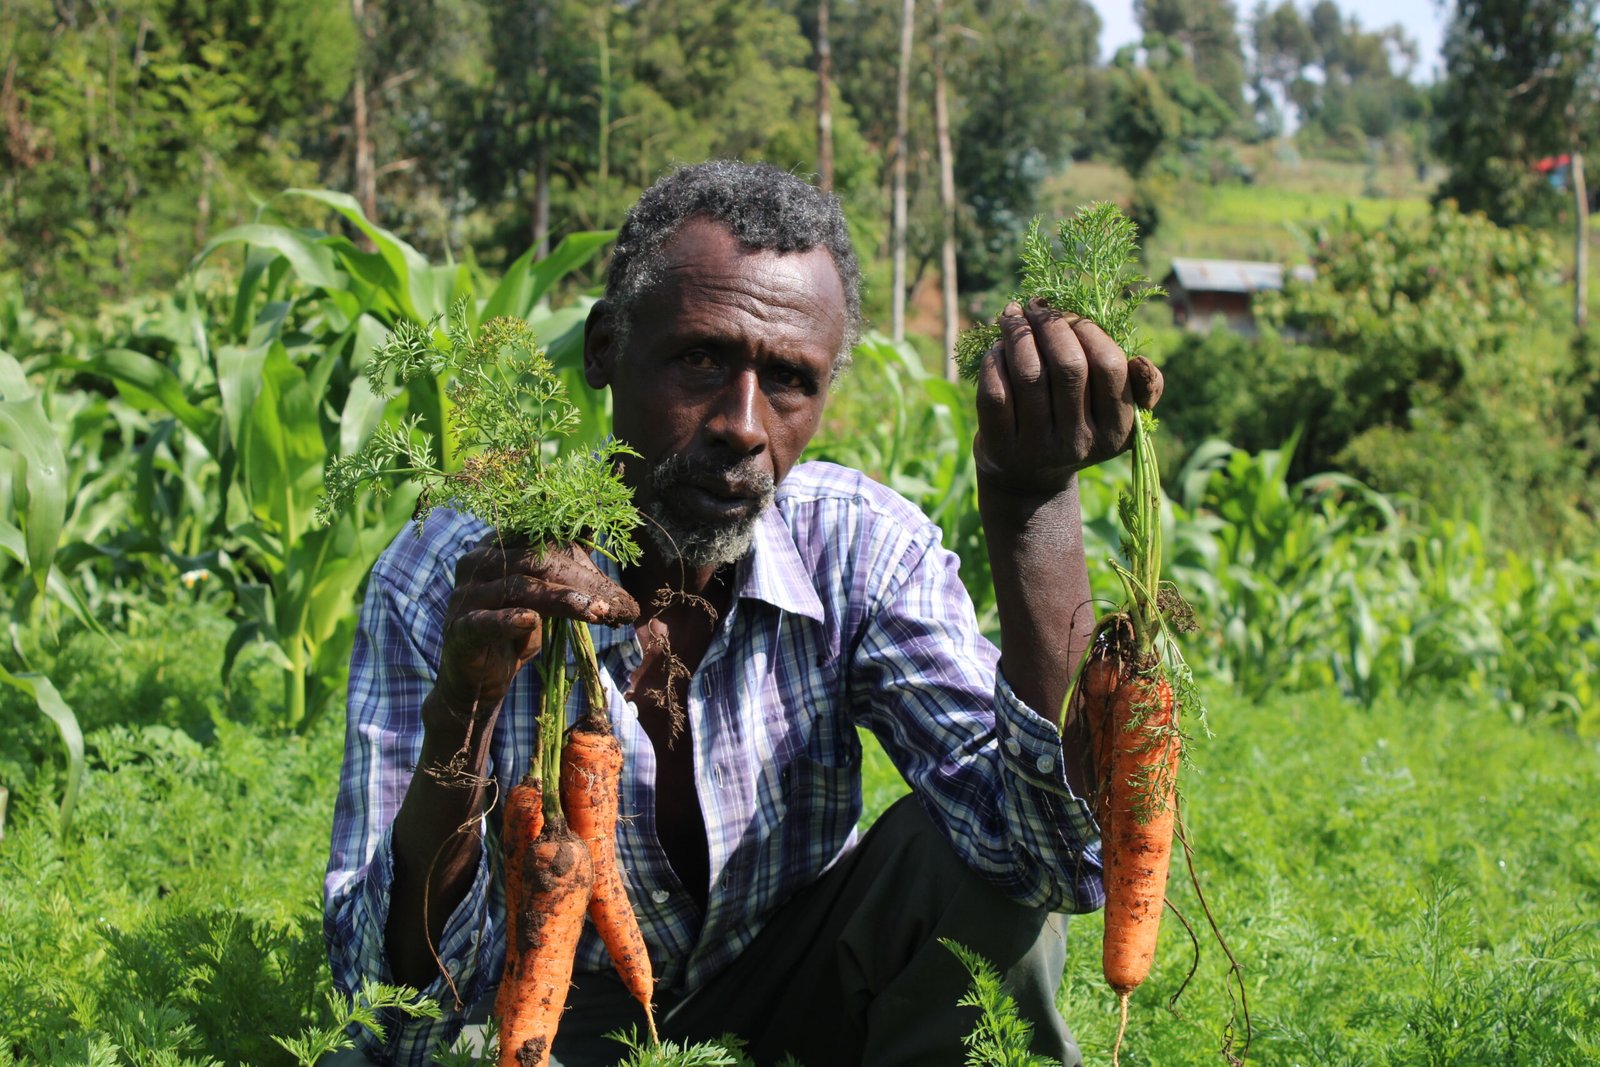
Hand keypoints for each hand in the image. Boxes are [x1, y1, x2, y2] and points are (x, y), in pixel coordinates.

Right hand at [430, 540, 639, 726]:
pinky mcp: (460, 629)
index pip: (542, 540)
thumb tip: (593, 535)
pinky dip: (510, 620)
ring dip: (562, 599)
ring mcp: (465, 595)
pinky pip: (486, 621)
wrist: (477, 681)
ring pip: (519, 587)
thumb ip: (561, 572)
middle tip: (613, 601)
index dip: (580, 554)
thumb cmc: (514, 632)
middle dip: (580, 581)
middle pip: (536, 561)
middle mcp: (477, 563)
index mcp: (497, 547)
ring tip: (595, 612)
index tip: (612, 576)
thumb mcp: (542, 598)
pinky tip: (532, 620)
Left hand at [973, 298, 1163, 495]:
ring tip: (1013, 315)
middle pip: (1068, 366)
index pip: (1109, 367)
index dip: (1088, 330)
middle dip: (1051, 324)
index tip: (1070, 315)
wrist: (1028, 478)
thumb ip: (1140, 386)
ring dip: (1018, 334)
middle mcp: (1079, 442)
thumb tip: (1140, 362)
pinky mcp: (1001, 448)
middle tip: (1037, 307)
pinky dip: (994, 361)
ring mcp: (1038, 448)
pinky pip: (996, 392)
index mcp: (1116, 430)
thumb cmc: (1076, 427)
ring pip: (1029, 374)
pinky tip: (997, 347)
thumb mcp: (1115, 415)